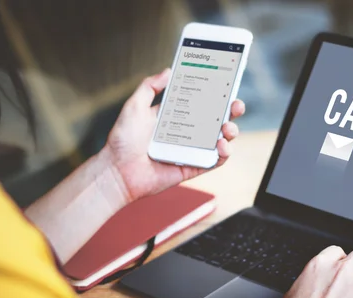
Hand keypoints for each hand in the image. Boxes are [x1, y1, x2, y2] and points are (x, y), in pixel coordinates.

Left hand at [102, 68, 245, 201]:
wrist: (117, 171)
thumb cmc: (122, 141)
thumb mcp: (134, 106)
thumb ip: (150, 87)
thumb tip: (168, 70)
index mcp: (176, 116)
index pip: (202, 101)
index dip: (216, 93)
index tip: (226, 83)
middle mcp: (187, 132)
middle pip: (216, 119)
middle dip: (231, 111)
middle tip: (236, 105)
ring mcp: (192, 150)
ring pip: (221, 140)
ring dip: (231, 132)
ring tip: (227, 128)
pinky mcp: (193, 167)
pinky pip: (215, 161)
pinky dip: (224, 153)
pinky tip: (222, 145)